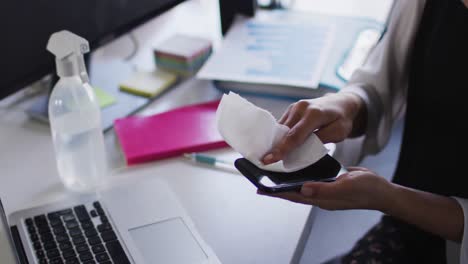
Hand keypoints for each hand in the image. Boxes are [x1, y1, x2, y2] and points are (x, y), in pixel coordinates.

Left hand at [258, 167, 391, 210]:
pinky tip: (296, 163)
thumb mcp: (346, 187)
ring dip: (287, 178)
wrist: (382, 189)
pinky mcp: (329, 180)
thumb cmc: (366, 190)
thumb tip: (303, 189)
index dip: (276, 193)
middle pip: (292, 191)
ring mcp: (324, 188)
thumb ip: (324, 189)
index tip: (259, 188)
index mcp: (321, 199)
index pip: (292, 196)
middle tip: (260, 176)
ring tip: (273, 169)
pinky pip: (311, 176)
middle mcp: (319, 195)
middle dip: (277, 185)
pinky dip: (301, 171)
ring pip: (300, 183)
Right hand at [262, 92, 363, 164]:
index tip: (269, 160)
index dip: (282, 149)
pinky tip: (277, 146)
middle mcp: (301, 107)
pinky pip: (282, 124)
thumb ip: (320, 140)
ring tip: (268, 156)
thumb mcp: (339, 132)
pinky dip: (280, 135)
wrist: (342, 103)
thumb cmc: (342, 119)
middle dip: (274, 147)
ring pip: (281, 128)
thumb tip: (301, 149)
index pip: (295, 136)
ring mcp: (295, 107)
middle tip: (264, 162)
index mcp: (314, 114)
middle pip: (284, 132)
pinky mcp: (291, 109)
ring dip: (276, 141)